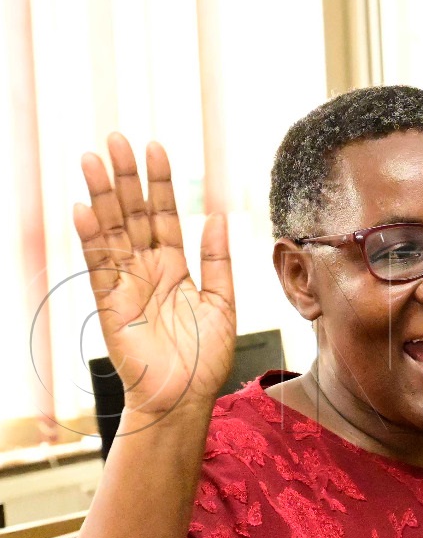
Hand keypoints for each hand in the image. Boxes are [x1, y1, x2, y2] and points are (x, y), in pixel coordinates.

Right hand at [75, 135, 235, 424]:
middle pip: (133, 215)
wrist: (185, 398)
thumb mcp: (223, 304)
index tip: (155, 149)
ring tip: (92, 160)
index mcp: (175, 268)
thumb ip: (219, 261)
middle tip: (116, 139)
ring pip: (112, 232)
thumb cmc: (205, 357)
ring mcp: (126, 285)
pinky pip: (100, 267)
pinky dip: (92, 239)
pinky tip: (84, 210)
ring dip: (102, 196)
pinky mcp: (110, 306)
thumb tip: (220, 217)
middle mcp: (147, 270)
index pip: (164, 216)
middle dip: (125, 178)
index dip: (160, 184)